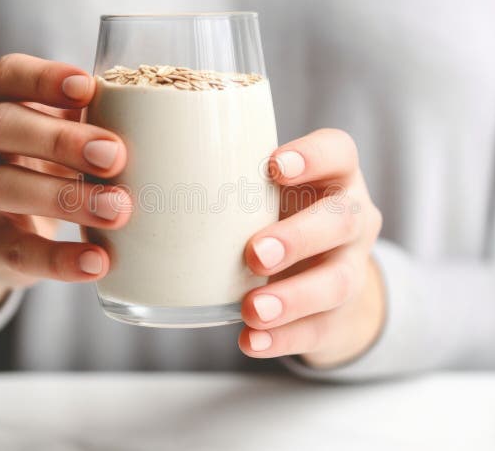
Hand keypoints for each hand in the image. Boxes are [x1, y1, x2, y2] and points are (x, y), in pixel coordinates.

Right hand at [0, 53, 131, 287]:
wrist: (7, 221)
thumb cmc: (52, 156)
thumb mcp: (65, 126)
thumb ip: (97, 115)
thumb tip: (172, 120)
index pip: (6, 75)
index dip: (42, 79)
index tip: (88, 88)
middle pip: (1, 127)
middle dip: (61, 140)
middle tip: (116, 156)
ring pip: (3, 187)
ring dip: (66, 198)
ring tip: (119, 210)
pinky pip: (15, 251)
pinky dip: (58, 259)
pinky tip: (97, 261)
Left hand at [238, 128, 384, 367]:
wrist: (324, 282)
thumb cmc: (279, 217)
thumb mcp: (267, 192)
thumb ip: (228, 183)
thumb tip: (141, 178)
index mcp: (335, 177)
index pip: (338, 152)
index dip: (313, 156)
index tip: (274, 166)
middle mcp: (353, 218)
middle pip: (342, 220)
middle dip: (298, 237)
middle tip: (255, 253)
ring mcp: (352, 269)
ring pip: (336, 283)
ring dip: (293, 298)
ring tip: (252, 310)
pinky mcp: (339, 316)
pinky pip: (318, 330)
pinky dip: (283, 338)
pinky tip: (252, 341)